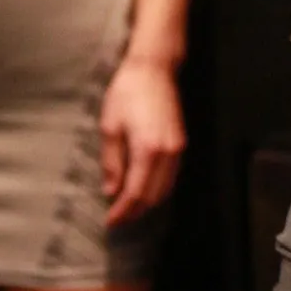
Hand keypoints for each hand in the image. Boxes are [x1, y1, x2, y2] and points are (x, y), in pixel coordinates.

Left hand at [100, 54, 184, 226]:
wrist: (154, 70)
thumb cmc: (127, 92)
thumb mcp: (110, 126)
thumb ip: (111, 162)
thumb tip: (111, 190)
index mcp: (147, 150)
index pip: (136, 193)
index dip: (123, 211)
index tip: (110, 221)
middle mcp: (168, 154)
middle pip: (153, 197)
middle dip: (135, 211)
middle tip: (117, 219)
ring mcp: (178, 151)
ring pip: (165, 190)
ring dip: (147, 203)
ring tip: (128, 208)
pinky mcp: (181, 146)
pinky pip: (171, 178)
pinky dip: (157, 190)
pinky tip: (143, 190)